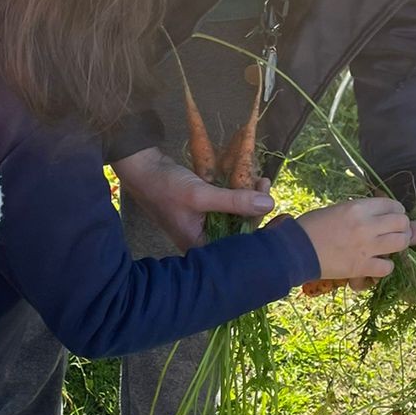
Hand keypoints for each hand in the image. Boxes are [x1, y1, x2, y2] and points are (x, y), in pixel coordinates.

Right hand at [113, 147, 274, 251]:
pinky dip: (237, 192)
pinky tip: (251, 180)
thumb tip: (269, 204)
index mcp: (200, 245)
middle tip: (266, 186)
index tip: (274, 207)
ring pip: (234, 214)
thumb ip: (234, 201)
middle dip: (255, 208)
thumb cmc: (165, 186)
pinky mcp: (203, 209)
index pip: (237, 244)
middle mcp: (202, 239)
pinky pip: (226, 204)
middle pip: (238, 229)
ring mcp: (203, 224)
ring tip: (262, 180)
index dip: (258, 226)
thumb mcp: (201, 194)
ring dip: (249, 197)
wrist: (142, 169)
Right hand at [297, 197, 411, 283]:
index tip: (393, 217)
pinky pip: (388, 267)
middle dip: (402, 227)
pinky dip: (386, 266)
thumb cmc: (311, 227)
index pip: (392, 205)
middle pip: (402, 223)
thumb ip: (358, 211)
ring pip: (401, 243)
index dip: (396, 211)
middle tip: (395, 233)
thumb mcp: (336, 210)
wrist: (295, 250)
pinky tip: (378, 264)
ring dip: (399, 245)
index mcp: (358, 208)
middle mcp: (366, 225)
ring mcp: (366, 247)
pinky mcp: (361, 267)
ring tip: (390, 248)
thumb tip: (376, 215)